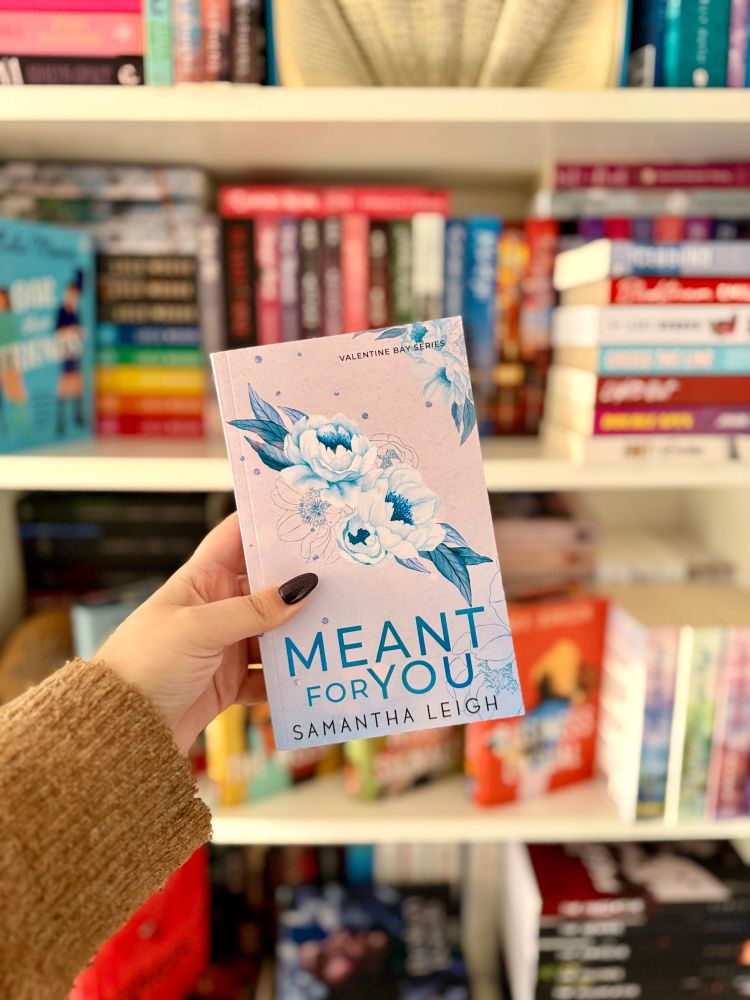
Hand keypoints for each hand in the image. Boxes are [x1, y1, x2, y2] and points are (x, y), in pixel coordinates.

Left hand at [96, 513, 317, 753]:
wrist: (121, 731)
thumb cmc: (145, 664)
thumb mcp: (200, 629)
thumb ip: (253, 610)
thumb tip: (303, 588)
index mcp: (199, 581)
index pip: (235, 538)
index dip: (264, 523)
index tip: (303, 512)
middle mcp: (215, 608)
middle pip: (265, 587)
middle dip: (299, 583)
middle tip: (342, 574)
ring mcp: (224, 646)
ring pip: (273, 632)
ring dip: (300, 632)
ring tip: (340, 625)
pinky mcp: (230, 683)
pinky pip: (269, 676)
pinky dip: (289, 677)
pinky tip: (314, 673)